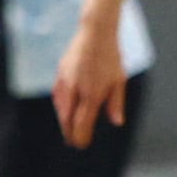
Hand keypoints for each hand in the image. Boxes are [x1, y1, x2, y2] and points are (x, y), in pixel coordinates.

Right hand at [52, 19, 129, 149]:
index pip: (82, 123)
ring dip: (64, 121)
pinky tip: (63, 109)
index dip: (81, 137)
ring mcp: (66, 81)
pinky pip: (57, 95)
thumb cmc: (111, 56)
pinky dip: (60, 106)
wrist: (95, 32)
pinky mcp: (60, 73)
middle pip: (68, 120)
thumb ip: (115, 103)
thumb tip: (117, 122)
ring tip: (68, 129)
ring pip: (61, 108)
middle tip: (73, 142)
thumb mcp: (119, 80)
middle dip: (70, 133)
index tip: (81, 145)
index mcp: (91, 94)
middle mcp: (75, 90)